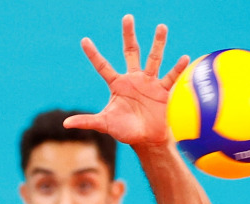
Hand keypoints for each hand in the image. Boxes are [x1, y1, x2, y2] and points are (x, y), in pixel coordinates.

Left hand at [64, 15, 190, 146]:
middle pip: (131, 52)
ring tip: (161, 27)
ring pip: (153, 58)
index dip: (93, 54)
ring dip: (158, 43)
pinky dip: (177, 68)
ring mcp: (149, 82)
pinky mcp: (162, 90)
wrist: (146, 140)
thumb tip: (66, 124)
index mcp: (117, 84)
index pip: (102, 66)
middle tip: (127, 17)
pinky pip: (170, 76)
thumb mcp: (105, 124)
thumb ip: (87, 121)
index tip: (84, 40)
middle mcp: (133, 79)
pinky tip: (183, 57)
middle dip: (129, 35)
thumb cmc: (125, 131)